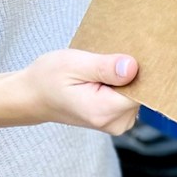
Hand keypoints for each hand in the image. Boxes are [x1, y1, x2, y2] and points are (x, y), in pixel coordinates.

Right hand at [0, 49, 139, 134]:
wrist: (33, 96)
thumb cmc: (48, 78)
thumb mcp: (74, 64)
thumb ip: (104, 67)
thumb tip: (133, 68)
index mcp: (104, 111)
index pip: (143, 90)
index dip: (140, 70)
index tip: (130, 53)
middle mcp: (115, 122)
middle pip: (142, 91)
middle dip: (132, 71)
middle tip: (109, 56)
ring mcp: (118, 123)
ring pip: (138, 92)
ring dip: (126, 77)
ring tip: (102, 66)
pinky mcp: (117, 118)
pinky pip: (131, 96)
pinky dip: (122, 83)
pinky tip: (105, 75)